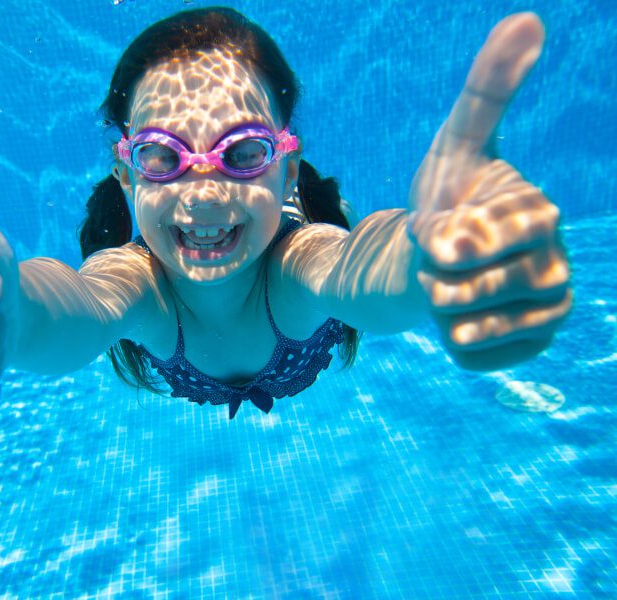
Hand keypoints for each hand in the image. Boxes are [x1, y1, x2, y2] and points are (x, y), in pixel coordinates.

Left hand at [408, 13, 571, 370]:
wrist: (435, 255)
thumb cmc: (448, 196)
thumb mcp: (455, 142)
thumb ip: (488, 90)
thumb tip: (528, 18)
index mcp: (539, 214)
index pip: (473, 243)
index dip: (437, 239)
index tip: (434, 229)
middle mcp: (556, 264)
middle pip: (462, 290)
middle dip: (430, 274)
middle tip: (441, 257)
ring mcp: (546, 311)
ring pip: (465, 327)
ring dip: (438, 306)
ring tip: (452, 283)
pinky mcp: (529, 348)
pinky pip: (469, 356)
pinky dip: (447, 338)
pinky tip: (462, 316)